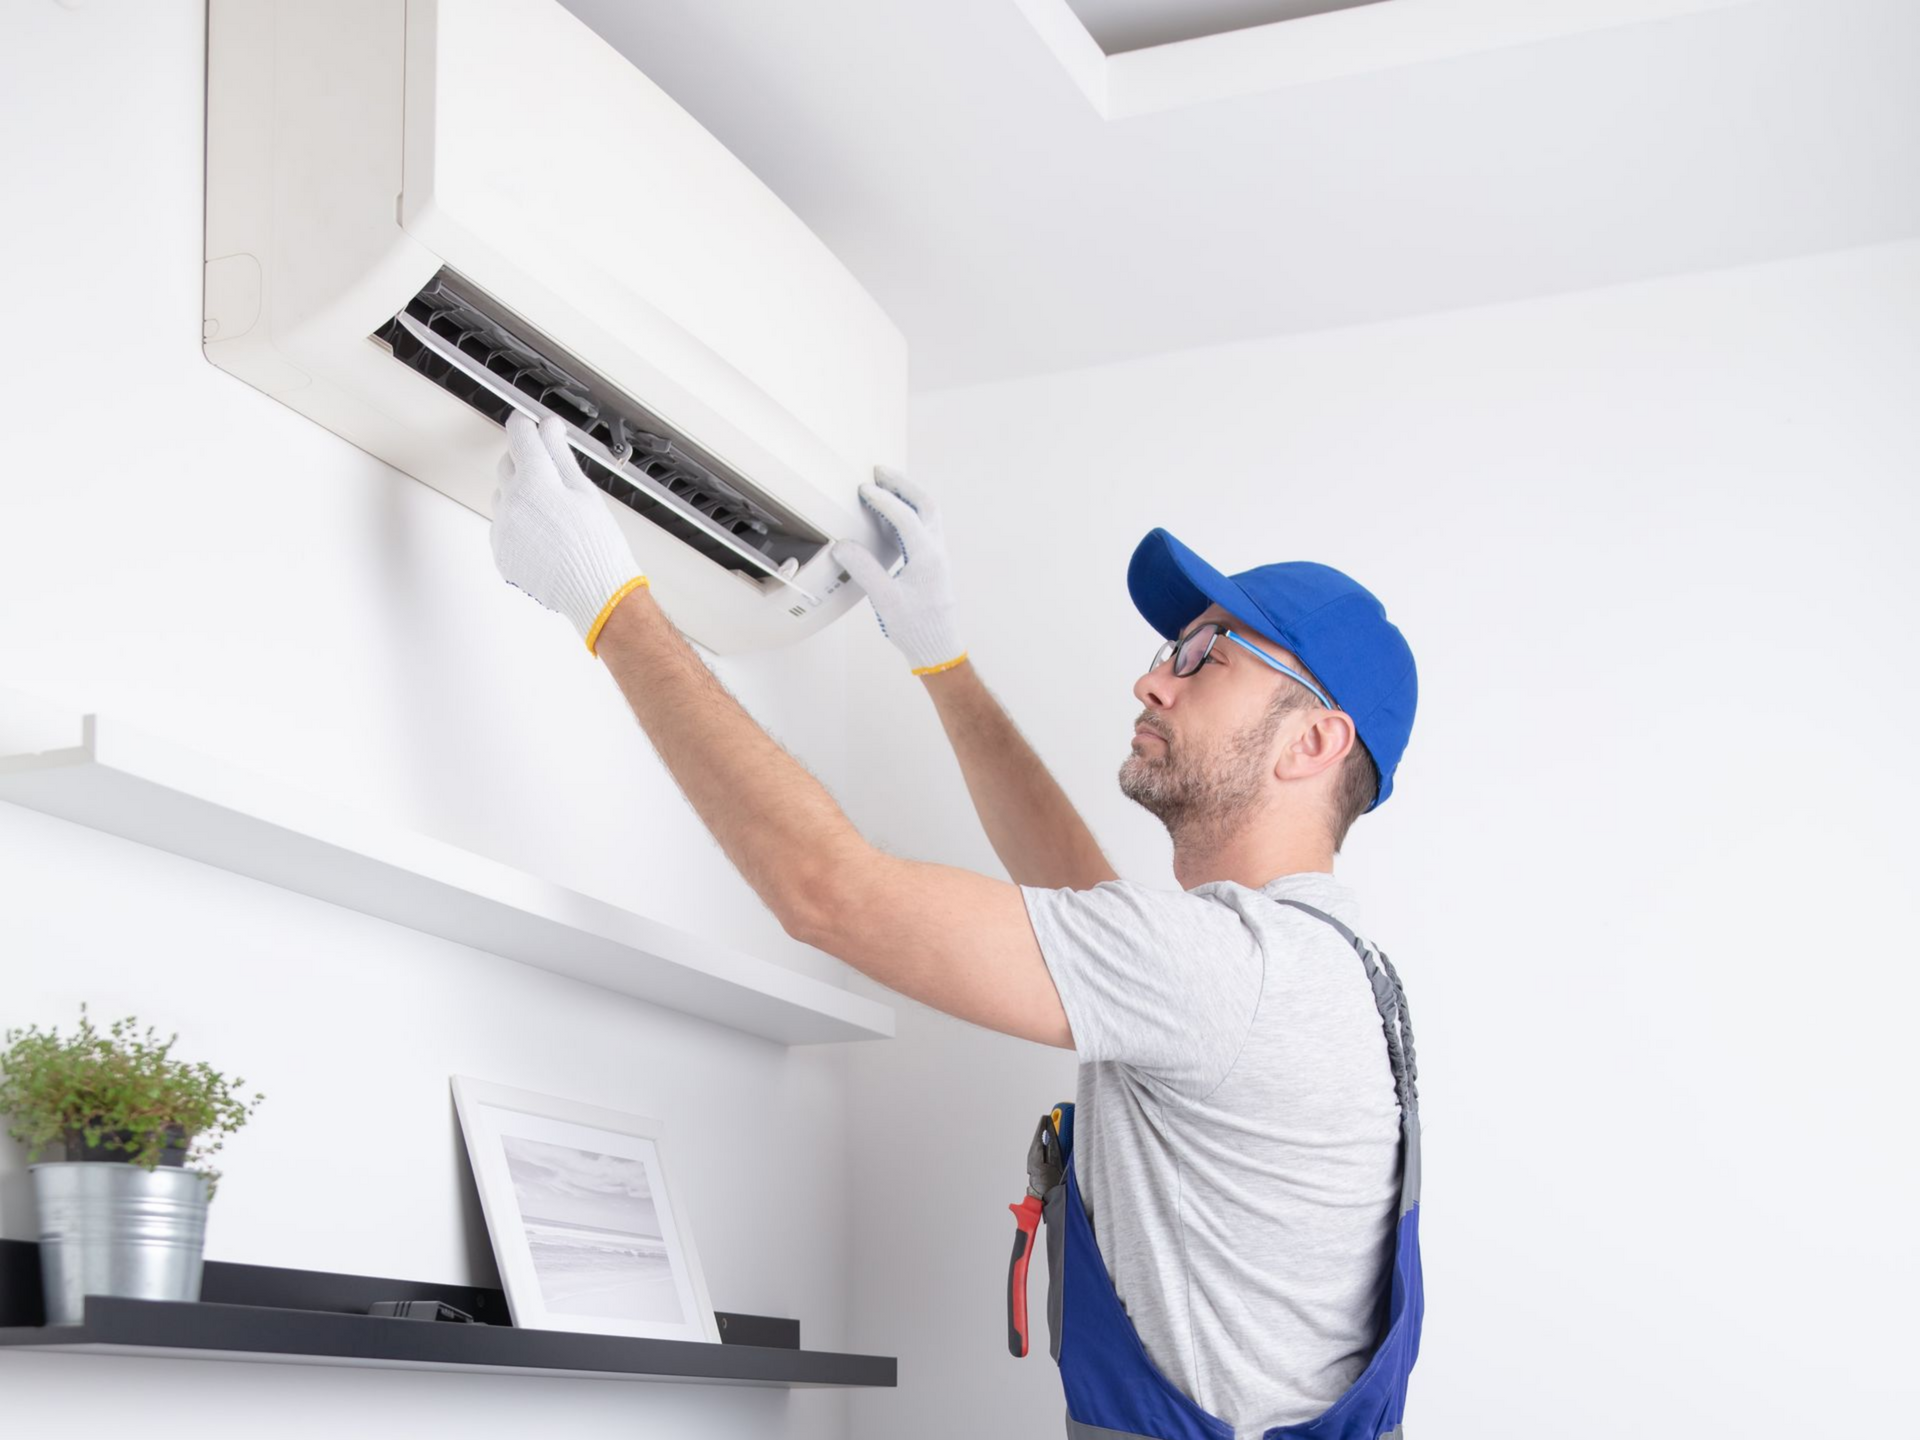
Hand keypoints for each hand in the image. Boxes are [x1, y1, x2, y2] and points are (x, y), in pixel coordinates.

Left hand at [491, 412, 649, 652]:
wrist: (596, 593)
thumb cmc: (597, 544)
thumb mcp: (585, 491)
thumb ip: (559, 453)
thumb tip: (548, 427)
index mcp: (535, 483)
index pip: (519, 436)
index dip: (525, 426)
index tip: (530, 425)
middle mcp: (511, 503)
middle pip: (506, 464)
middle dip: (525, 461)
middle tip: (550, 473)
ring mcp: (503, 530)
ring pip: (503, 496)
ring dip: (520, 494)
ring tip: (551, 514)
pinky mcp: (501, 552)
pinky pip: (503, 526)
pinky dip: (518, 524)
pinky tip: (544, 536)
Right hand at [830, 468, 966, 674]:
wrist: (938, 648)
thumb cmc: (915, 627)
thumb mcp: (885, 599)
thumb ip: (864, 568)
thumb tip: (842, 545)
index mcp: (927, 557)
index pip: (905, 517)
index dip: (883, 500)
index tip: (863, 489)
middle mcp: (937, 551)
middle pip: (926, 504)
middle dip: (903, 484)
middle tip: (880, 472)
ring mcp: (937, 556)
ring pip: (928, 514)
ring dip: (908, 496)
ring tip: (884, 486)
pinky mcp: (933, 564)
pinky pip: (923, 528)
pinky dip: (907, 514)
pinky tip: (889, 517)